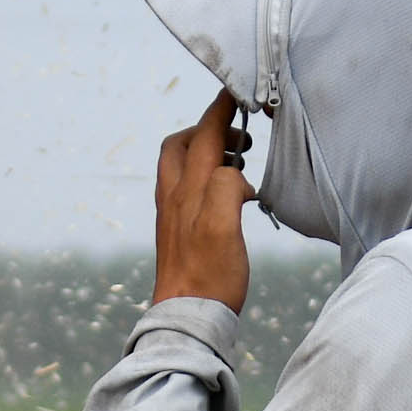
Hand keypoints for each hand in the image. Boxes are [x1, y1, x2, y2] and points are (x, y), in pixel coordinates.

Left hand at [152, 81, 253, 311]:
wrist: (187, 318)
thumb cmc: (208, 277)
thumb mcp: (223, 225)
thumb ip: (226, 186)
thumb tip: (233, 174)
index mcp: (186, 189)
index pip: (202, 135)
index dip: (219, 110)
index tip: (235, 92)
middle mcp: (174, 197)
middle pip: (180, 146)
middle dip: (207, 130)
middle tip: (239, 138)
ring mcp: (172, 215)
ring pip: (181, 168)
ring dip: (206, 154)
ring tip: (236, 165)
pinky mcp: (177, 232)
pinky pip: (187, 190)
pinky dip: (206, 179)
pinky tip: (227, 197)